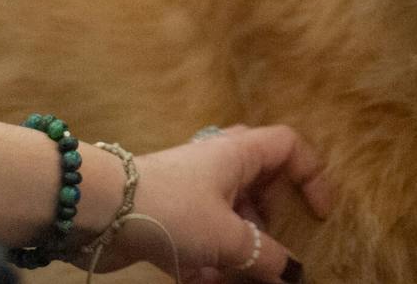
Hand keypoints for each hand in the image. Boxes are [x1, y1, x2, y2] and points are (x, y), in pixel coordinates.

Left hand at [99, 125, 330, 282]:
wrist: (97, 211)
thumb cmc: (172, 209)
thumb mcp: (228, 238)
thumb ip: (266, 258)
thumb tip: (294, 275)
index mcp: (239, 152)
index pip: (289, 146)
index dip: (312, 175)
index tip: (319, 214)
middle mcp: (218, 163)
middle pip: (259, 185)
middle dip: (267, 224)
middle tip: (271, 250)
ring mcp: (191, 188)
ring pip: (228, 217)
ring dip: (234, 252)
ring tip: (231, 280)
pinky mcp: (166, 213)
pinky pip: (199, 237)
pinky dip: (205, 262)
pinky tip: (200, 282)